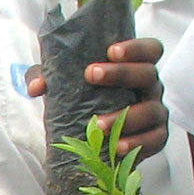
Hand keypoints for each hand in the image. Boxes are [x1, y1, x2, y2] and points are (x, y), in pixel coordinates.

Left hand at [26, 38, 169, 160]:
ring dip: (126, 116)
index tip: (110, 50)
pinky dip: (138, 143)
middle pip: (148, 74)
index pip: (149, 50)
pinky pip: (154, 139)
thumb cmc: (85, 102)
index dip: (136, 47)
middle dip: (121, 73)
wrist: (96, 141)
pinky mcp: (157, 137)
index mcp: (137, 67)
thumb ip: (50, 79)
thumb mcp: (65, 86)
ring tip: (98, 124)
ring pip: (151, 110)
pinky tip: (118, 147)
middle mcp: (150, 87)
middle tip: (91, 74)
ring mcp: (156, 112)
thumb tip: (36, 86)